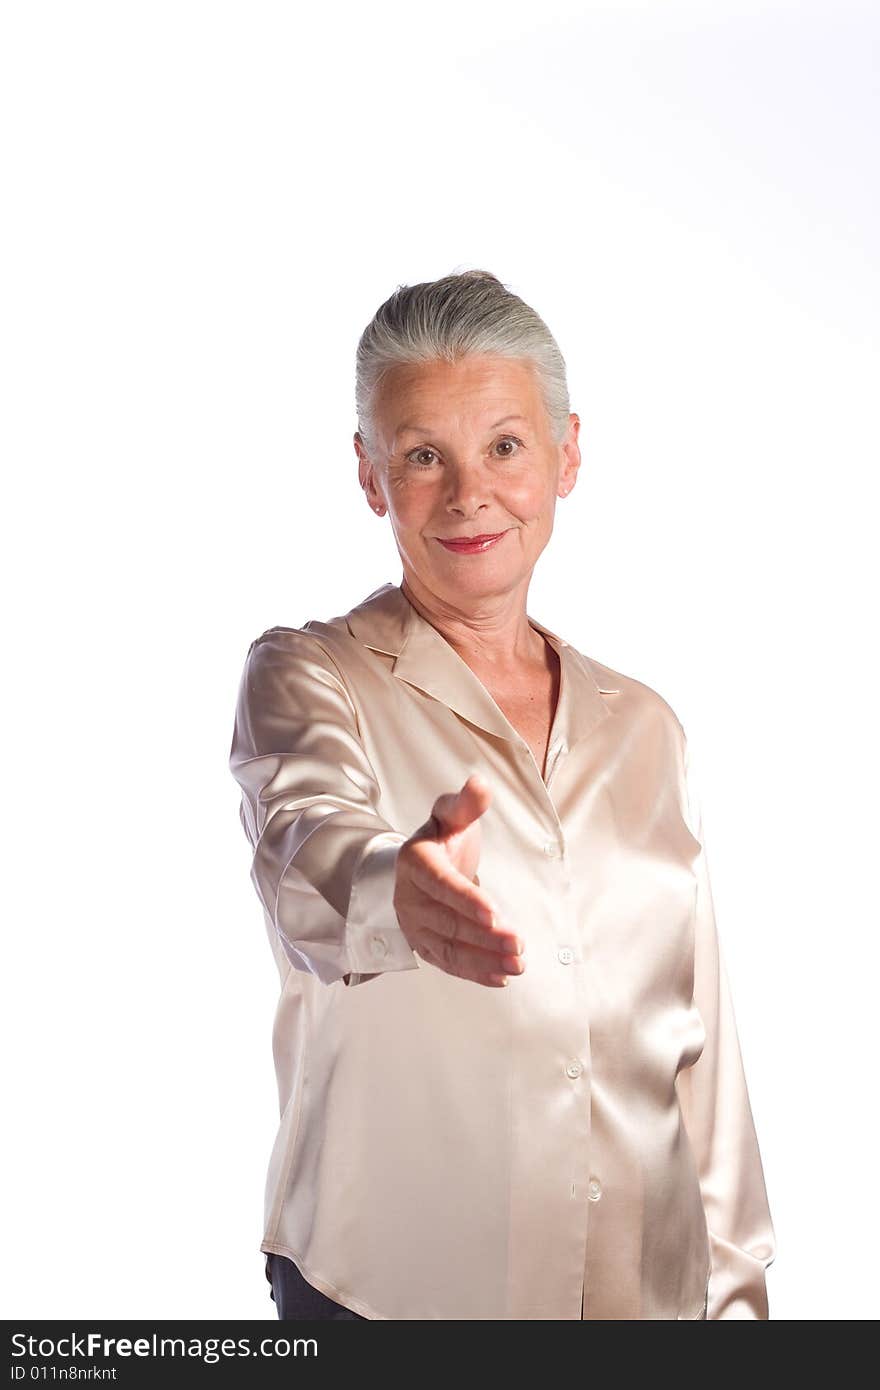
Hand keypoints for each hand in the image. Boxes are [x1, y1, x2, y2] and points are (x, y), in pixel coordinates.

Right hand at [393, 772, 524, 986]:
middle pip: (448, 921)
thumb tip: (480, 785)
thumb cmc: (440, 838)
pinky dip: (474, 972)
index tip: (494, 913)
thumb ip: (466, 804)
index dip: (466, 899)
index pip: (440, 883)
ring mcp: (415, 924)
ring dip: (483, 960)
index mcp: (415, 861)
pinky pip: (448, 963)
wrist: (417, 864)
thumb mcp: (451, 815)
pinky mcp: (423, 945)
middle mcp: (409, 897)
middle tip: (518, 944)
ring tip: (517, 964)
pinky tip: (500, 977)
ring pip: (449, 948)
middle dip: (485, 936)